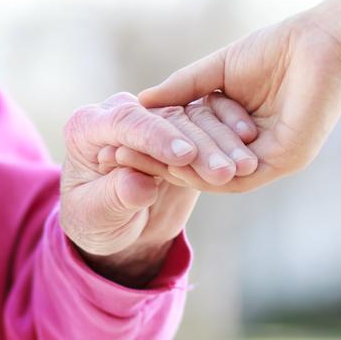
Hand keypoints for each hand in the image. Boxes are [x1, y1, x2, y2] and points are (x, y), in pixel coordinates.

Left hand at [60, 92, 256, 286]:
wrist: (112, 226)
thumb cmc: (94, 221)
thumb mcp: (96, 215)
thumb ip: (114, 197)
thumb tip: (138, 185)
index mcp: (90, 126)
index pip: (126, 122)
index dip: (157, 138)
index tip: (184, 156)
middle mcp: (124, 114)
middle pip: (167, 119)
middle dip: (199, 144)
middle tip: (225, 170)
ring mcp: (157, 120)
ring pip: (195, 121)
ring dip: (222, 143)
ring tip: (245, 168)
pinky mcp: (183, 132)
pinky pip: (211, 128)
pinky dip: (231, 140)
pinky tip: (250, 156)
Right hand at [138, 13, 340, 191]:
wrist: (317, 43)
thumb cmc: (274, 50)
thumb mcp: (216, 71)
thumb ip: (183, 89)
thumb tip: (141, 103)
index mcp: (237, 132)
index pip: (192, 147)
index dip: (157, 147)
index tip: (120, 144)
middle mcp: (251, 151)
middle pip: (200, 165)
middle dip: (161, 163)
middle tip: (123, 160)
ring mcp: (268, 159)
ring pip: (217, 174)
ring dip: (181, 169)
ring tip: (145, 161)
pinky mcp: (283, 160)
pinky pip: (240, 176)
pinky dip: (208, 171)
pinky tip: (180, 162)